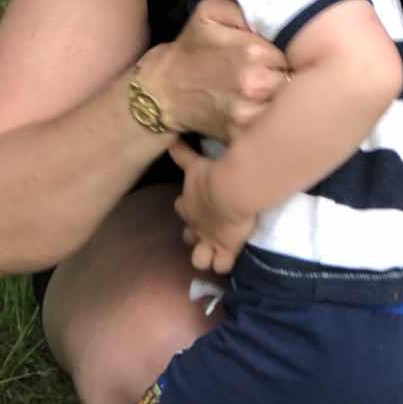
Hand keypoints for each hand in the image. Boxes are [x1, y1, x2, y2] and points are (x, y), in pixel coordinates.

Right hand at [139, 0, 287, 141]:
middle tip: (272, 73)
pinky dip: (268, 121)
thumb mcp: (211, 12)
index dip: (288, 52)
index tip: (276, 55)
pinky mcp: (242, 134)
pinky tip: (256, 110)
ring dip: (280, 99)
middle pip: (295, 80)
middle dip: (287, 75)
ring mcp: (248, 114)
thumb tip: (276, 16)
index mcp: (253, 52)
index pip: (294, 51)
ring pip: (286, 106)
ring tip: (266, 91)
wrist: (163, 91)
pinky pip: (269, 128)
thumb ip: (246, 8)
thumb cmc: (192, 49)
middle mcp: (255, 84)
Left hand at [168, 138, 255, 273]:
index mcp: (187, 204)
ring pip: (199, 259)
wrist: (232, 188)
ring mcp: (209, 240)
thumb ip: (182, 153)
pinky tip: (232, 257)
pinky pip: (221, 265)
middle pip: (188, 236)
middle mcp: (195, 226)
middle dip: (195, 235)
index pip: (181, 208)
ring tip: (216, 251)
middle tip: (207, 230)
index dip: (186, 207)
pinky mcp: (225, 249)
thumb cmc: (215, 173)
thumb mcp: (196, 162)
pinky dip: (225, 263)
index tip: (194, 204)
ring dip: (205, 255)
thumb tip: (170, 138)